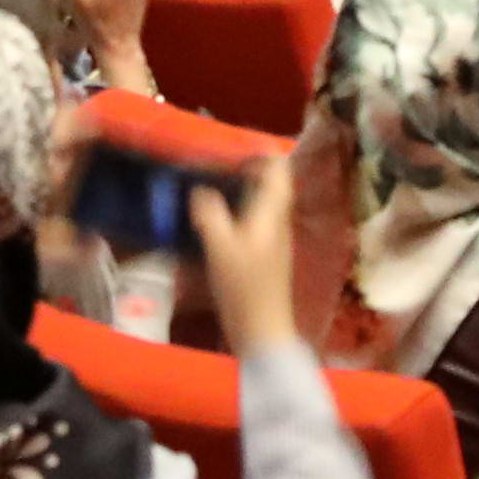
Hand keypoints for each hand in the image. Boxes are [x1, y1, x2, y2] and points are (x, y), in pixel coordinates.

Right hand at [185, 152, 309, 359]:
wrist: (262, 331)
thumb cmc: (244, 288)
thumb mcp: (221, 248)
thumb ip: (210, 214)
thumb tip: (200, 190)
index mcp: (272, 213)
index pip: (278, 170)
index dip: (261, 153)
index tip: (233, 148)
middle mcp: (277, 222)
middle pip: (271, 184)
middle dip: (246, 170)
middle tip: (214, 166)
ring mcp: (273, 240)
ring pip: (262, 203)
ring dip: (240, 190)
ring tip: (209, 187)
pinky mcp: (264, 256)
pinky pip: (253, 221)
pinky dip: (236, 211)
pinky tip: (213, 220)